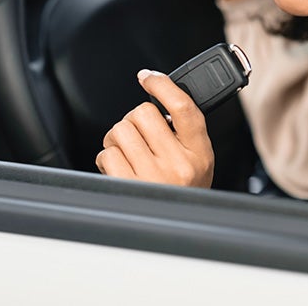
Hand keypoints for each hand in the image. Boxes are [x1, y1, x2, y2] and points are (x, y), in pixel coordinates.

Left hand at [96, 69, 213, 187]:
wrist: (178, 229)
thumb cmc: (186, 189)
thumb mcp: (197, 157)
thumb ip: (182, 129)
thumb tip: (157, 95)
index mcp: (199, 151)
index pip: (183, 107)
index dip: (162, 85)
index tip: (147, 77)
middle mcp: (178, 164)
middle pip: (143, 114)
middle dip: (134, 119)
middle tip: (140, 135)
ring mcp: (152, 177)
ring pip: (121, 130)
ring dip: (118, 138)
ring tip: (130, 152)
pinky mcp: (128, 188)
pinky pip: (107, 154)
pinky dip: (108, 157)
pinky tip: (120, 166)